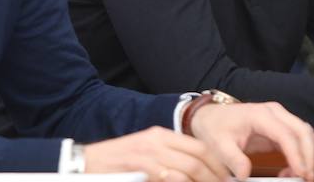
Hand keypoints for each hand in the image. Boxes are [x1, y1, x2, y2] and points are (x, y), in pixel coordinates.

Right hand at [84, 126, 228, 181]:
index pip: (199, 147)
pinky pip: (171, 176)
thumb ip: (169, 162)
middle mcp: (158, 140)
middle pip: (199, 157)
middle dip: (216, 176)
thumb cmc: (117, 165)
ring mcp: (150, 153)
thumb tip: (192, 175)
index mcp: (161, 135)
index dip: (217, 164)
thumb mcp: (146, 156)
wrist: (87, 163)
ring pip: (189, 169)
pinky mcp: (142, 165)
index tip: (227, 178)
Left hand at [190, 102, 313, 181]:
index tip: (301, 173)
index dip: (296, 154)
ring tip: (295, 175)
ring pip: (305, 134)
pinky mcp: (280, 127)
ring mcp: (279, 118)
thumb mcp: (219, 144)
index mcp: (260, 115)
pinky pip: (298, 140)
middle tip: (306, 177)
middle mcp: (274, 113)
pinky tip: (290, 169)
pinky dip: (300, 155)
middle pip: (303, 131)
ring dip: (306, 155)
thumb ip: (233, 159)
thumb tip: (245, 174)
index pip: (286, 134)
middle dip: (309, 155)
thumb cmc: (215, 126)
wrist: (211, 117)